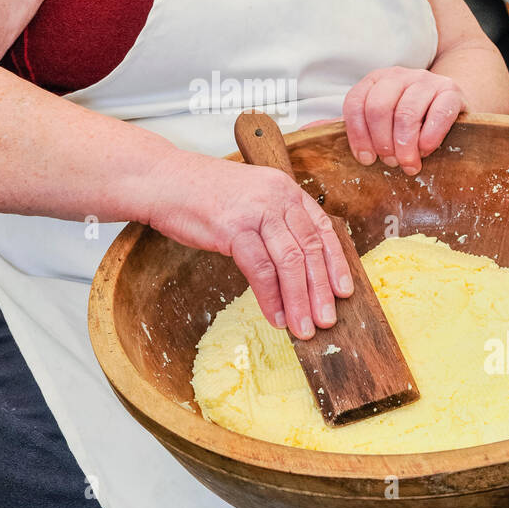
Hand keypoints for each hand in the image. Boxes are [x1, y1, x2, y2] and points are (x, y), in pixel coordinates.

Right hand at [146, 152, 353, 338]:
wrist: (164, 180)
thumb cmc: (201, 194)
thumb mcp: (249, 197)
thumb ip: (273, 222)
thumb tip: (294, 263)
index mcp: (284, 189)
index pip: (322, 228)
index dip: (336, 263)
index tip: (344, 290)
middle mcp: (276, 196)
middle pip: (310, 249)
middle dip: (322, 290)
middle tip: (328, 320)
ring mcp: (255, 211)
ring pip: (290, 262)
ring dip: (300, 300)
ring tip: (304, 327)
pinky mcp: (233, 228)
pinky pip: (260, 270)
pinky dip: (271, 298)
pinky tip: (276, 316)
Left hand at [343, 67, 467, 173]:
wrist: (450, 105)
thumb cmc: (409, 119)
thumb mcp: (378, 119)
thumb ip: (349, 125)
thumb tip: (307, 132)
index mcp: (375, 80)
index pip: (355, 103)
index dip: (357, 135)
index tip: (366, 159)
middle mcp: (398, 75)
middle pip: (378, 108)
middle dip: (382, 143)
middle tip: (390, 163)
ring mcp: (426, 80)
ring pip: (407, 112)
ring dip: (405, 145)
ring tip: (408, 164)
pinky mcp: (451, 91)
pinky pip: (438, 113)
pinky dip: (429, 137)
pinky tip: (426, 150)